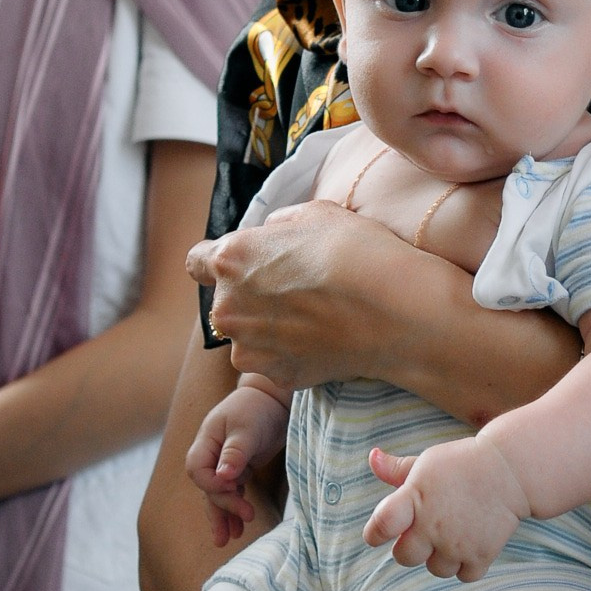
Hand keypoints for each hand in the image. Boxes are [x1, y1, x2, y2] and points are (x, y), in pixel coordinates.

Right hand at [185, 388, 288, 546]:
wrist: (275, 398)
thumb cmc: (259, 407)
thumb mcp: (248, 428)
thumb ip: (235, 452)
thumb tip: (223, 477)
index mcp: (206, 440)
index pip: (197, 471)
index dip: (213, 484)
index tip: (235, 486)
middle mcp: (210, 453)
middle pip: (208, 487)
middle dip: (224, 504)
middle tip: (247, 517)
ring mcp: (223, 462)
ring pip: (218, 494)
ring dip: (223, 516)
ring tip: (227, 541)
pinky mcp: (239, 468)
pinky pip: (231, 492)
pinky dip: (233, 509)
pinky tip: (237, 530)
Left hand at [186, 202, 411, 390]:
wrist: (393, 310)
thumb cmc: (356, 252)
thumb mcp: (314, 214)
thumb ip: (277, 226)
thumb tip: (270, 236)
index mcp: (230, 260)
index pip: (196, 263)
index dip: (218, 263)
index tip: (241, 267)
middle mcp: (227, 308)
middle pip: (227, 303)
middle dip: (253, 297)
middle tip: (297, 291)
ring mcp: (249, 348)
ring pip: (250, 336)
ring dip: (270, 328)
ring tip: (315, 317)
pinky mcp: (274, 376)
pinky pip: (274, 360)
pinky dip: (292, 352)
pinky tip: (324, 338)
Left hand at [364, 441, 529, 580]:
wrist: (511, 470)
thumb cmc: (463, 464)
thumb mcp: (428, 462)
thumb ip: (396, 469)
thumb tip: (372, 456)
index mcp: (414, 498)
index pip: (381, 526)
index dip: (374, 534)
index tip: (378, 533)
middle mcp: (433, 524)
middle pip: (404, 557)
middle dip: (411, 547)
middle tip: (426, 531)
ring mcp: (457, 543)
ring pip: (435, 570)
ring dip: (441, 557)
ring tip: (453, 534)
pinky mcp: (481, 555)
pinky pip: (464, 576)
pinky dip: (466, 566)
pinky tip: (470, 544)